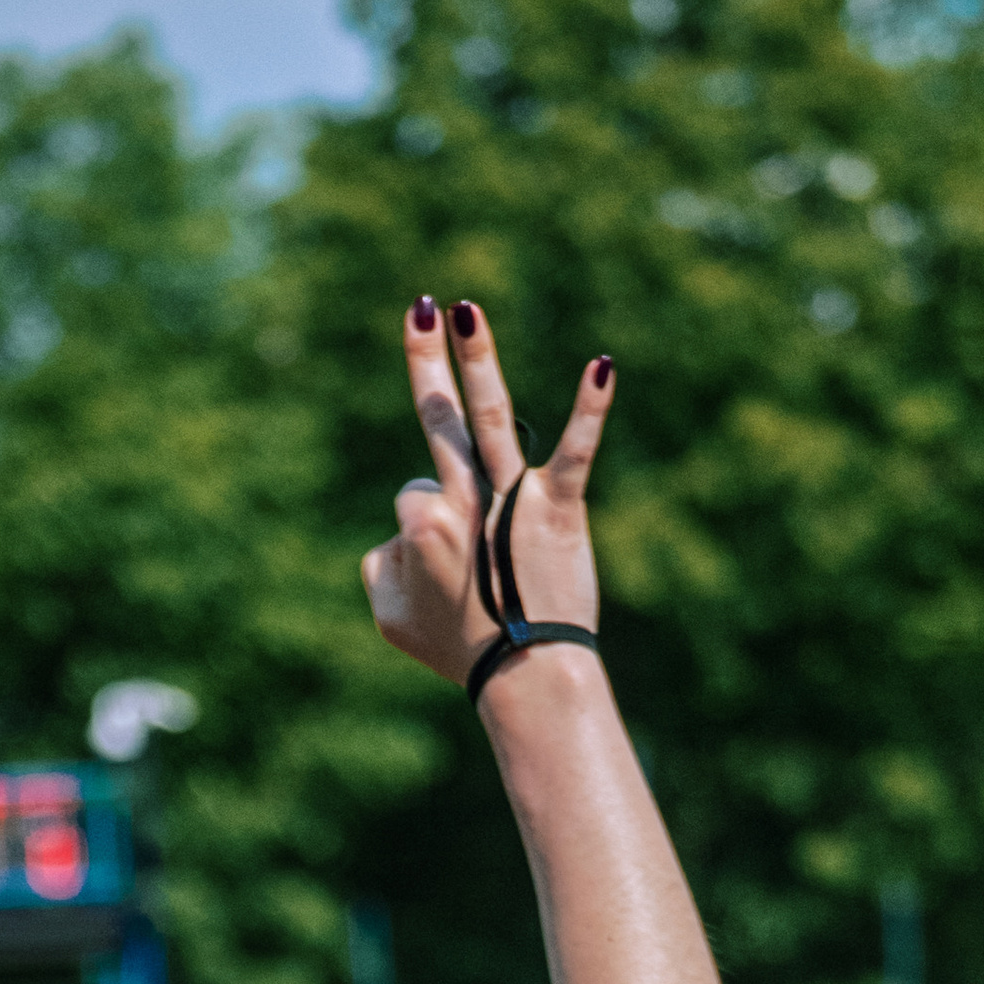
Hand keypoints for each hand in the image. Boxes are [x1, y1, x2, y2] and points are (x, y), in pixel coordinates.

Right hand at [360, 299, 613, 694]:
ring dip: (475, 361)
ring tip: (463, 309)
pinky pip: (576, 451)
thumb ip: (380, 563)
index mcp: (420, 522)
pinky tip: (603, 365)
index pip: (416, 493)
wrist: (522, 674)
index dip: (429, 533)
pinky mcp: (558, 507)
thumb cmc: (456, 650)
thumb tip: (397, 533)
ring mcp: (510, 499)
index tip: (452, 575)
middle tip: (416, 309)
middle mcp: (461, 500)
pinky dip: (591, 409)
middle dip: (423, 361)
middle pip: (437, 421)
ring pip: (488, 418)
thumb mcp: (390, 614)